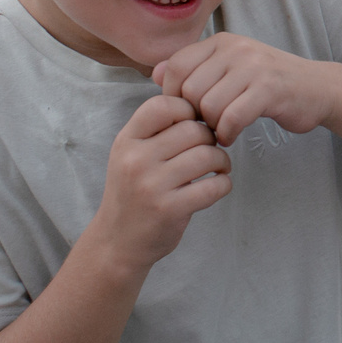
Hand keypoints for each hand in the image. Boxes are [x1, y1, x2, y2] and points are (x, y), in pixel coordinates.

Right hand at [82, 95, 229, 271]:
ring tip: (217, 168)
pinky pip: (214, 185)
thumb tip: (198, 101)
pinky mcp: (170, 209)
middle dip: (210, 138)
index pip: (163, 105)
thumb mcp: (131, 154)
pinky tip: (216, 186)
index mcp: (127, 140)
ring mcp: (152, 185)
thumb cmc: (132, 192)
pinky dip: (224, 184)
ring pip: (208, 155)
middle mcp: (136, 160)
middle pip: (193, 130)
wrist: (117, 241)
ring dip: (222, 161)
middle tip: (210, 150)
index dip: (187, 109)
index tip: (193, 124)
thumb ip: (156, 130)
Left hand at [152, 34, 339, 143]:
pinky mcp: (268, 89)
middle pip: (189, 89)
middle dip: (194, 114)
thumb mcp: (230, 69)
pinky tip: (233, 134)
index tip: (187, 111)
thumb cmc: (269, 84)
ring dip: (212, 126)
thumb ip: (194, 70)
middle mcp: (236, 49)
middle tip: (207, 124)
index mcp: (222, 42)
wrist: (318, 89)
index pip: (176, 65)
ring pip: (208, 105)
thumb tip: (155, 74)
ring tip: (221, 129)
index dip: (173, 95)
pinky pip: (231, 118)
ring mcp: (253, 67)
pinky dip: (227, 133)